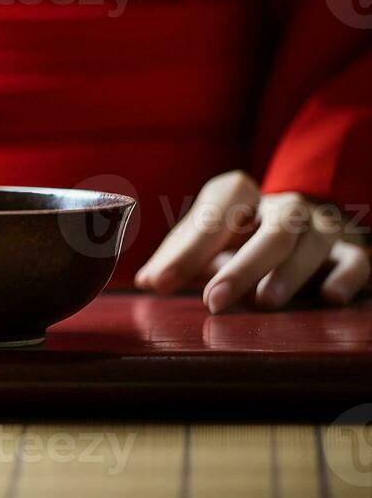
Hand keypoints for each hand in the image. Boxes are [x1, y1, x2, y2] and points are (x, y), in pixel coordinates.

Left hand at [134, 171, 369, 311]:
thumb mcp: (210, 240)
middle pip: (270, 228)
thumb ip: (179, 257)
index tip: (160, 283)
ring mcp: (322, 226)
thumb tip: (147, 280)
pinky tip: (329, 297)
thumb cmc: (242, 235)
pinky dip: (345, 276)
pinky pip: (357, 259)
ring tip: (265, 302)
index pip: (215, 210)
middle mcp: (284, 206)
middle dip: (241, 266)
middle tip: (212, 301)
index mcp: (242, 195)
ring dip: (289, 272)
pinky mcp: (353, 249)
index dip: (187, 247)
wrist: (306, 226)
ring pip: (311, 241)